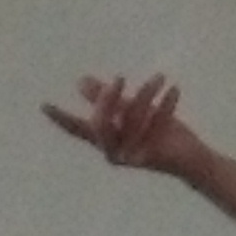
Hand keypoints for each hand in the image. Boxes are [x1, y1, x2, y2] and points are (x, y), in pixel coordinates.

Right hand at [47, 72, 207, 181]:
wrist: (192, 158)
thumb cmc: (160, 133)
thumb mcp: (133, 111)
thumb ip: (108, 99)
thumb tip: (79, 81)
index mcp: (107, 141)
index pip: (78, 129)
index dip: (61, 118)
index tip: (44, 105)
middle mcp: (114, 152)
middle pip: (100, 125)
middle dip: (106, 100)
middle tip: (120, 78)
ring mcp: (131, 157)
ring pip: (132, 120)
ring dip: (145, 95)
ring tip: (160, 77)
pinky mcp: (151, 158)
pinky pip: (156, 125)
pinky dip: (166, 105)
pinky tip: (175, 89)